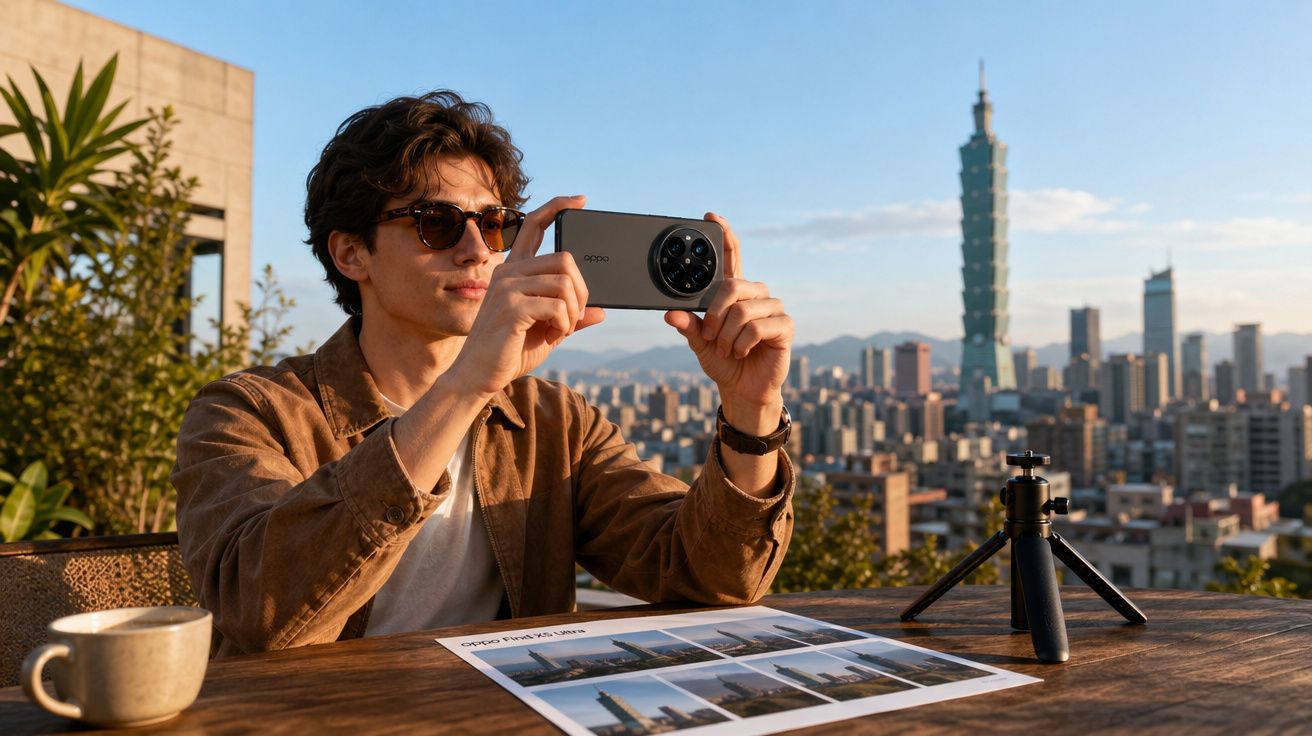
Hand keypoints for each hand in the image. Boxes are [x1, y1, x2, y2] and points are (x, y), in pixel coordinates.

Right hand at [447, 195, 605, 396]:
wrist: (477, 376)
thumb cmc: (508, 353)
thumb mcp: (547, 332)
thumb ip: (570, 318)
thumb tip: (601, 311)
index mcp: (514, 271)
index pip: (533, 224)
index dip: (557, 207)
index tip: (580, 201)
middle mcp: (509, 272)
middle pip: (565, 258)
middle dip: (581, 291)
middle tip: (573, 317)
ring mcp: (508, 287)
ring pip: (564, 282)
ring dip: (573, 311)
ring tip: (561, 330)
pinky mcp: (512, 307)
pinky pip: (557, 305)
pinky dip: (564, 323)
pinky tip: (553, 336)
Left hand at [665, 212, 792, 433]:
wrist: (743, 389)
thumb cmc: (723, 362)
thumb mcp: (699, 344)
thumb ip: (688, 326)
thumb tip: (670, 314)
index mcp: (736, 292)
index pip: (732, 256)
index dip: (724, 234)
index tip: (711, 217)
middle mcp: (756, 294)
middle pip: (732, 285)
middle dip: (714, 315)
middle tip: (710, 337)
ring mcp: (773, 308)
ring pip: (742, 310)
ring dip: (727, 336)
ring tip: (726, 349)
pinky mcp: (785, 326)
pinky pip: (756, 327)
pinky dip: (741, 344)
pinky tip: (742, 352)